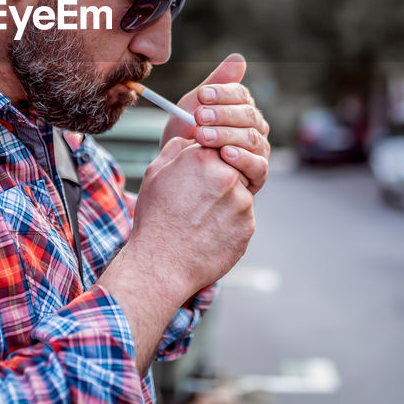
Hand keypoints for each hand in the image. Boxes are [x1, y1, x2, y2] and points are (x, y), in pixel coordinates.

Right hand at [125, 136, 254, 298]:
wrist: (161, 265)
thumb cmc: (155, 219)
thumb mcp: (155, 174)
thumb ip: (178, 148)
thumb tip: (193, 138)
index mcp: (203, 157)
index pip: (218, 144)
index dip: (209, 158)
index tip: (200, 171)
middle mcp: (228, 176)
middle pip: (233, 166)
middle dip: (221, 178)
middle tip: (201, 197)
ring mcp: (242, 203)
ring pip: (240, 192)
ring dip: (226, 201)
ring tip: (200, 219)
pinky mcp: (248, 227)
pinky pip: (242, 218)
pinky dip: (229, 223)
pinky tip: (208, 233)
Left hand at [163, 53, 270, 193]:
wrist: (178, 174)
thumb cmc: (186, 138)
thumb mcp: (193, 108)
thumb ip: (214, 86)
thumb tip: (239, 59)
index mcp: (242, 108)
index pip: (241, 95)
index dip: (222, 93)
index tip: (201, 95)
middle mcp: (255, 128)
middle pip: (248, 115)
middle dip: (221, 114)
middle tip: (198, 117)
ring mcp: (258, 151)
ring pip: (251, 137)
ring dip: (226, 135)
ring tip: (202, 136)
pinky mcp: (257, 174)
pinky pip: (258, 165)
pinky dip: (242, 158)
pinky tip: (224, 153)